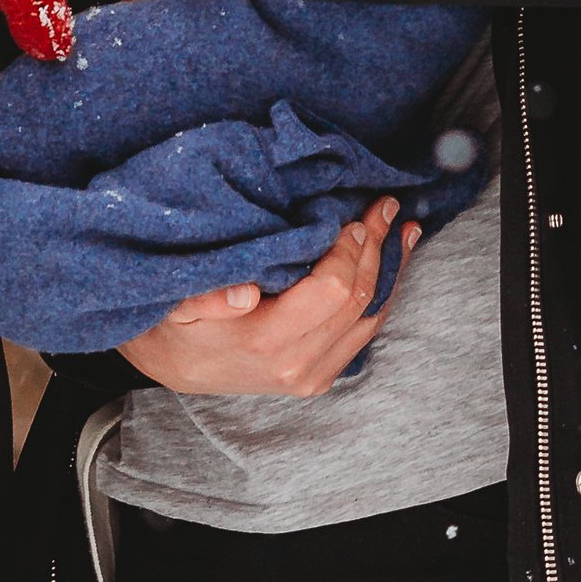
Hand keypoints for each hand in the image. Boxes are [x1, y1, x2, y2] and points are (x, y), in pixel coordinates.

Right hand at [118, 202, 416, 397]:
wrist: (174, 368)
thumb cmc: (176, 323)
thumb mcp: (177, 302)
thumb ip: (206, 297)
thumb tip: (243, 292)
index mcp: (266, 341)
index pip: (333, 291)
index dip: (349, 250)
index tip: (353, 216)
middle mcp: (297, 364)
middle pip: (358, 300)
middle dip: (375, 248)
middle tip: (384, 205)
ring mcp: (313, 375)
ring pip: (371, 317)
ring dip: (390, 269)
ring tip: (405, 229)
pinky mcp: (320, 375)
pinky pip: (364, 332)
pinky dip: (383, 294)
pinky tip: (393, 263)